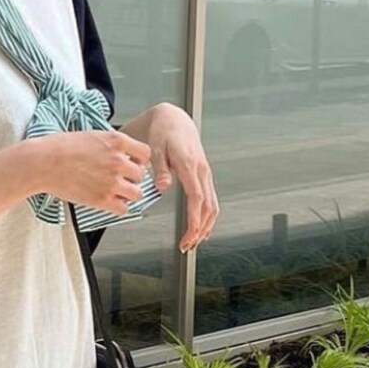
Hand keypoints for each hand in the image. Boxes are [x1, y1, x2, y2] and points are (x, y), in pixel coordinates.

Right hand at [40, 129, 153, 216]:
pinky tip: (109, 202)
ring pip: (137, 193)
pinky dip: (119, 207)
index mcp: (116, 141)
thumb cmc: (60, 147)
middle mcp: (118, 161)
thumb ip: (110, 145)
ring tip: (116, 192)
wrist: (43, 163)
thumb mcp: (92, 135)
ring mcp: (111, 182)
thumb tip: (120, 154)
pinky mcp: (102, 199)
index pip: (145, 154)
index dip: (139, 161)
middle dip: (132, 178)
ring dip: (128, 194)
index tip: (131, 164)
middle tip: (120, 180)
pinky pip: (123, 209)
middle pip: (141, 175)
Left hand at [143, 103, 219, 252]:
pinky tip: (200, 230)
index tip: (189, 234)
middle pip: (208, 206)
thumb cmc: (163, 134)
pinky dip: (207, 218)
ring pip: (213, 206)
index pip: (197, 197)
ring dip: (205, 227)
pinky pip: (211, 201)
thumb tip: (163, 186)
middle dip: (199, 229)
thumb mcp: (155, 149)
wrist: (175, 121)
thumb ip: (159, 168)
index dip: (194, 218)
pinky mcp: (205, 177)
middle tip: (186, 246)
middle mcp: (202, 171)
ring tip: (192, 243)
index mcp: (190, 165)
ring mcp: (206, 175)